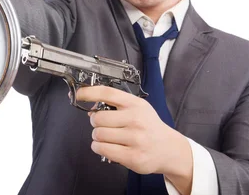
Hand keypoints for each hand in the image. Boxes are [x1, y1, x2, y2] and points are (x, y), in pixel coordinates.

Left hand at [76, 86, 192, 179]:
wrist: (169, 149)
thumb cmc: (149, 127)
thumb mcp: (138, 108)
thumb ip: (116, 105)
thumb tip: (90, 109)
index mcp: (135, 104)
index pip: (107, 93)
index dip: (89, 92)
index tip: (79, 94)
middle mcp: (136, 120)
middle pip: (98, 118)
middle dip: (95, 123)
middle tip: (103, 126)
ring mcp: (135, 139)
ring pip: (98, 134)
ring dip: (97, 137)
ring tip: (108, 138)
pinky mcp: (133, 157)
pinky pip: (102, 149)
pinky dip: (99, 148)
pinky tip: (107, 146)